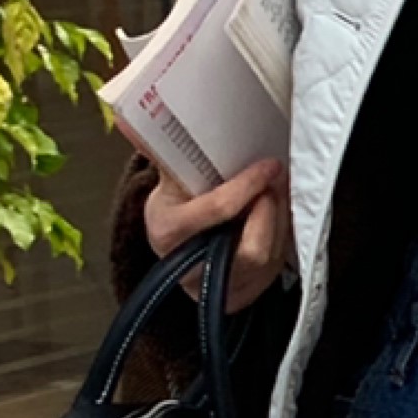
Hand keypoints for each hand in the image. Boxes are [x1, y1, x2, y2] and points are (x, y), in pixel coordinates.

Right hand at [143, 158, 292, 313]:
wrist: (178, 254)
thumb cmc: (175, 211)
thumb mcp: (166, 184)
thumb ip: (165, 154)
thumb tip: (132, 122)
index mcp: (167, 233)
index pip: (218, 210)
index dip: (247, 186)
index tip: (269, 165)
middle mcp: (193, 270)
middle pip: (252, 248)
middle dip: (271, 210)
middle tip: (278, 180)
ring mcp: (222, 289)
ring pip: (271, 257)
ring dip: (282, 220)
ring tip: (280, 192)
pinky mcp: (245, 296)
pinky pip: (278, 266)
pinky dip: (284, 237)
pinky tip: (279, 215)